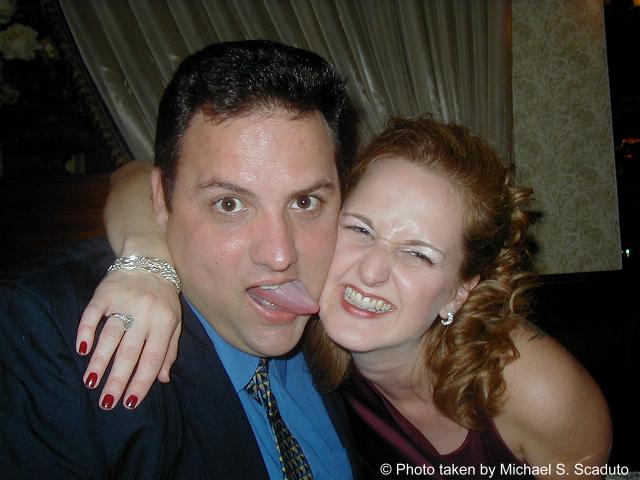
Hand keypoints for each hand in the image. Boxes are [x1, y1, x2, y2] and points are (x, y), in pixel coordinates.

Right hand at [76, 269, 180, 409]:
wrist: (149, 258)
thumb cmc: (164, 295)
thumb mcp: (174, 320)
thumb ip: (169, 349)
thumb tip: (161, 379)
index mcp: (165, 321)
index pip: (152, 357)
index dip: (141, 381)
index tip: (129, 403)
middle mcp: (145, 312)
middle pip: (130, 351)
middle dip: (118, 379)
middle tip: (107, 402)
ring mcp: (124, 301)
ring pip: (110, 336)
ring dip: (100, 361)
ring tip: (91, 382)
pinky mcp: (104, 292)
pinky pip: (92, 314)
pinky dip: (86, 331)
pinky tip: (82, 349)